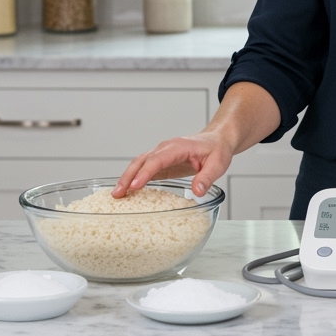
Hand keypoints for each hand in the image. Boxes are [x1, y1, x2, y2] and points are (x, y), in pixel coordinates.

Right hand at [112, 132, 233, 198]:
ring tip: (117, 195)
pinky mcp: (161, 162)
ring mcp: (161, 154)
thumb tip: (197, 191)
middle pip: (141, 161)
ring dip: (127, 178)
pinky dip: (133, 178)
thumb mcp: (218, 164)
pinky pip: (144, 169)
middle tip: (117, 194)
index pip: (157, 160)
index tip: (134, 187)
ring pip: (139, 164)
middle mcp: (166, 148)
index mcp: (178, 147)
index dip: (145, 173)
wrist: (217, 140)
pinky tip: (127, 191)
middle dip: (128, 177)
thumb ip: (207, 177)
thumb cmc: (217, 150)